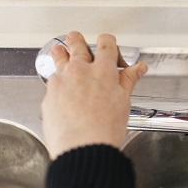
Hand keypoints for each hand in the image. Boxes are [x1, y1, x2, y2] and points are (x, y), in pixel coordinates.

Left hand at [41, 31, 147, 158]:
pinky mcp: (49, 93)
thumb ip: (128, 80)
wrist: (82, 147)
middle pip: (77, 43)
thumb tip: (138, 69)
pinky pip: (53, 79)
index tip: (110, 48)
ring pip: (60, 56)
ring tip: (66, 57)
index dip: (109, 43)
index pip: (106, 43)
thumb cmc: (104, 129)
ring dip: (64, 54)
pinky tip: (65, 90)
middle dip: (80, 41)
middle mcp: (80, 70)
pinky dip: (59, 80)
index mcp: (103, 70)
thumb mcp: (124, 102)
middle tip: (81, 44)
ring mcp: (61, 79)